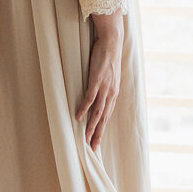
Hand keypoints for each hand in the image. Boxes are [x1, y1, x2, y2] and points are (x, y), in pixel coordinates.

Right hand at [76, 12, 123, 150]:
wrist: (112, 42)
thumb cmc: (108, 57)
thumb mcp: (109, 76)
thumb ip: (105, 87)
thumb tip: (99, 95)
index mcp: (113, 94)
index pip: (107, 116)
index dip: (102, 130)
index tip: (97, 143)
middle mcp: (111, 93)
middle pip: (103, 119)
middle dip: (98, 135)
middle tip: (93, 149)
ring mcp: (104, 88)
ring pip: (97, 112)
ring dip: (91, 127)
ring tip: (86, 139)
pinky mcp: (97, 80)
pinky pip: (89, 98)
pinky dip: (84, 108)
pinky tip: (79, 118)